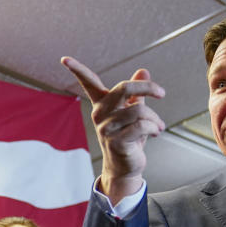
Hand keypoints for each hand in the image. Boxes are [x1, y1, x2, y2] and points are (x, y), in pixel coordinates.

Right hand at [61, 57, 164, 204]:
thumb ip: (137, 92)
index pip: (88, 83)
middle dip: (147, 88)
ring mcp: (106, 128)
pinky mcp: (115, 141)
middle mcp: (100, 113)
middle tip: (161, 93)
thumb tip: (143, 70)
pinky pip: (141, 126)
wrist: (125, 167)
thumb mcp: (133, 112)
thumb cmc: (128, 138)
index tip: (64, 59)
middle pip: (125, 88)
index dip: (77, 69)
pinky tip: (156, 132)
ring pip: (139, 110)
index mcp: (102, 104)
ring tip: (158, 126)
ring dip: (154, 118)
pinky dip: (154, 127)